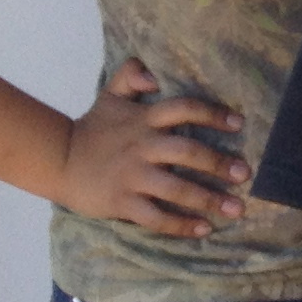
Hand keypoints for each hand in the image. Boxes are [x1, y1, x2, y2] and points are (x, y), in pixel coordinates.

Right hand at [56, 60, 246, 237]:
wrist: (56, 160)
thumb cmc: (92, 129)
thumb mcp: (110, 95)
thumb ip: (132, 75)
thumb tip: (154, 72)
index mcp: (144, 120)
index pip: (183, 109)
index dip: (212, 114)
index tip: (238, 124)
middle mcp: (142, 147)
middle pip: (187, 152)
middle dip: (219, 163)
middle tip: (245, 173)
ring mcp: (132, 176)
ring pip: (175, 190)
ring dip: (208, 199)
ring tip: (236, 209)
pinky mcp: (121, 202)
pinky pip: (155, 217)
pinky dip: (180, 225)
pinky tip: (203, 229)